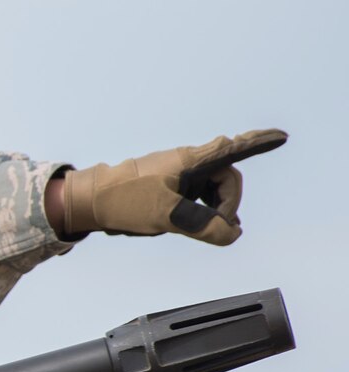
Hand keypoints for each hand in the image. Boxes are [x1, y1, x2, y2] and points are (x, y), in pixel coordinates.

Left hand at [57, 128, 286, 244]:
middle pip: (227, 181)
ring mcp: (177, 174)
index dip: (259, 143)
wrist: (89, 200)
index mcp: (190, 161)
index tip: (282, 136)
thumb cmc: (125, 201)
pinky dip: (201, 211)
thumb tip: (232, 234)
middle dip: (229, 205)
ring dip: (215, 211)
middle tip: (220, 228)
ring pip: (211, 192)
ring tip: (209, 230)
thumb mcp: (168, 216)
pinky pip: (195, 197)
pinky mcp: (168, 186)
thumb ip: (203, 226)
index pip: (233, 149)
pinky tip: (196, 226)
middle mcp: (187, 163)